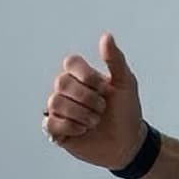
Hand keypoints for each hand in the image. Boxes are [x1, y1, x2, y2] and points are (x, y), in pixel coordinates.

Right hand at [41, 32, 146, 171]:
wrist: (128, 143)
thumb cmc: (126, 111)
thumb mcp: (125, 83)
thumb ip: (115, 59)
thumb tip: (106, 35)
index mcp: (81, 76)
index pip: (70, 62)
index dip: (87, 76)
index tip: (105, 89)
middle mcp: (67, 91)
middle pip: (61, 83)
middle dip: (86, 98)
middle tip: (102, 109)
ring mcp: (60, 110)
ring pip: (55, 103)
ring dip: (81, 114)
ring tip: (95, 122)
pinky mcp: (56, 130)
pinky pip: (50, 123)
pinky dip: (70, 127)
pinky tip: (82, 131)